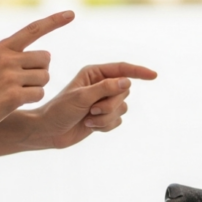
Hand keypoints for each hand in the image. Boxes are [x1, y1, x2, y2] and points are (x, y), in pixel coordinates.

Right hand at [0, 11, 73, 136]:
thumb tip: (46, 57)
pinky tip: (15, 102)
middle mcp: (6, 58)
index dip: (54, 21)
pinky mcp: (13, 96)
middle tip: (23, 82)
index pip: (33, 29)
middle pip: (46, 59)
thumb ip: (14, 56)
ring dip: (36, 87)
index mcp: (2, 48)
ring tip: (16, 93)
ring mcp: (9, 76)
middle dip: (41, 72)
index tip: (71, 14)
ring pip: (45, 78)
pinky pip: (39, 94)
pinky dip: (32, 99)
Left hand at [27, 62, 157, 148]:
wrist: (48, 131)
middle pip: (124, 91)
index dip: (139, 72)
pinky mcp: (103, 117)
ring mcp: (103, 102)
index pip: (122, 69)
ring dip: (106, 117)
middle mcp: (100, 85)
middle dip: (111, 104)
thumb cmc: (59, 111)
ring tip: (88, 119)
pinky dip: (105, 126)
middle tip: (92, 110)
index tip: (153, 76)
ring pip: (122, 108)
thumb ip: (105, 88)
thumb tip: (127, 81)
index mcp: (94, 73)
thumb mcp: (81, 97)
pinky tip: (90, 126)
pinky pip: (117, 121)